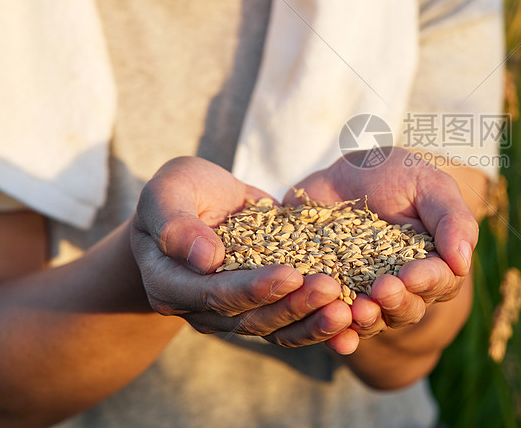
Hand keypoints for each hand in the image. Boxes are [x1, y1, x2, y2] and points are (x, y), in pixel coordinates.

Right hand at [129, 157, 358, 353]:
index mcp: (170, 285)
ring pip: (275, 328)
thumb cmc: (177, 193)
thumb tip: (206, 259)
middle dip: (293, 305)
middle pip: (250, 318)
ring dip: (312, 321)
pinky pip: (292, 323)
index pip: (214, 294)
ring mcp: (233, 311)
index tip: (291, 274)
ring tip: (347, 309)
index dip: (253, 288)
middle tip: (330, 289)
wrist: (195, 204)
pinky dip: (320, 323)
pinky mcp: (263, 305)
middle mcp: (200, 308)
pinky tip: (353, 316)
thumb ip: (176, 224)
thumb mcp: (167, 192)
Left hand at [285, 148, 478, 340]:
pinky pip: (335, 324)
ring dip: (368, 320)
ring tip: (357, 308)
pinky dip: (336, 333)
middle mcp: (404, 286)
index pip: (440, 281)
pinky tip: (335, 335)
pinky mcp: (333, 294)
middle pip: (408, 309)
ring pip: (375, 321)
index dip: (427, 281)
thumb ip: (451, 219)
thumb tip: (462, 262)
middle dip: (397, 303)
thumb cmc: (394, 174)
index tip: (411, 275)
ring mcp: (367, 293)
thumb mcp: (427, 184)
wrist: (341, 173)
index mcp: (435, 262)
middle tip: (382, 288)